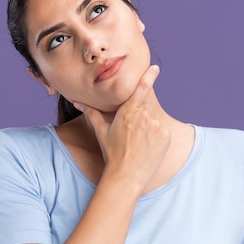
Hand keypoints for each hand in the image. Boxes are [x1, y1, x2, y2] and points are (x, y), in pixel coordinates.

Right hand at [75, 65, 170, 191]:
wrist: (126, 176)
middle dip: (140, 120)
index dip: (149, 76)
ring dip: (149, 130)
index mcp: (128, 112)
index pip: (142, 88)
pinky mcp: (166, 137)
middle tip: (132, 136)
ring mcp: (157, 126)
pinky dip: (157, 139)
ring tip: (138, 145)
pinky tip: (148, 149)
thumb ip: (92, 113)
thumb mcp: (101, 132)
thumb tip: (77, 101)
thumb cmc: (112, 153)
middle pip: (145, 110)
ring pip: (154, 123)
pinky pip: (162, 133)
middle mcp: (144, 116)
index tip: (155, 68)